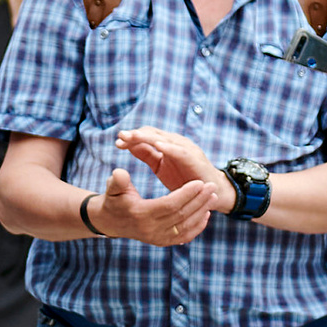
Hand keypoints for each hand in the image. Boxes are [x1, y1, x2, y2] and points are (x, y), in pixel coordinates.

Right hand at [83, 156, 220, 246]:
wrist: (110, 221)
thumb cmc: (114, 199)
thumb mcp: (112, 188)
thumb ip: (118, 181)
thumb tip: (119, 173)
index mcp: (140, 214)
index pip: (169, 205)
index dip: (186, 194)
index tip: (199, 182)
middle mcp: (150, 230)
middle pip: (181, 215)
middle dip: (199, 200)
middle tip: (212, 186)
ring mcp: (157, 238)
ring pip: (186, 226)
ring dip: (202, 212)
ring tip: (213, 197)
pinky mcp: (162, 242)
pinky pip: (184, 237)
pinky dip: (197, 227)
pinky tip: (205, 214)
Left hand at [116, 125, 231, 211]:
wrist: (209, 192)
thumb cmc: (184, 178)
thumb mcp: (160, 166)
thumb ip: (146, 154)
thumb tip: (128, 144)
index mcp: (166, 144)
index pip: (146, 135)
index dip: (132, 137)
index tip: (117, 143)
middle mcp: (175, 143)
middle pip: (153, 134)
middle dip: (136, 134)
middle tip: (121, 135)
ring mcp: (186, 149)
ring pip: (164, 139)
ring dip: (148, 137)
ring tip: (134, 136)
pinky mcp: (195, 159)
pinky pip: (181, 152)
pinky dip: (170, 148)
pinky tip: (158, 146)